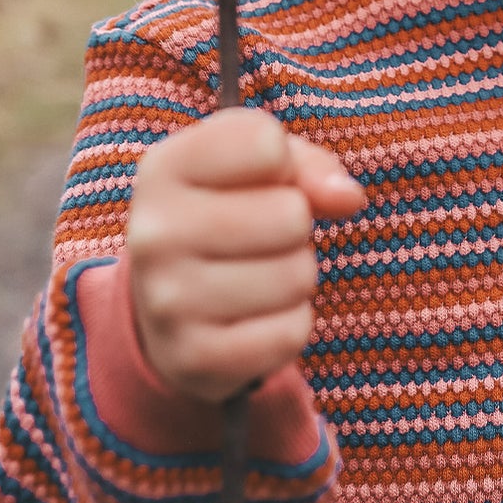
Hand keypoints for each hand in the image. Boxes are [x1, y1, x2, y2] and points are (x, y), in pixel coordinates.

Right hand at [127, 107, 366, 401]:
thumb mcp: (258, 169)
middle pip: (291, 215)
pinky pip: (291, 333)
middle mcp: (154, 233)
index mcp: (163, 168)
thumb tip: (348, 197)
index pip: (265, 144)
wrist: (165, 303)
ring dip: (295, 275)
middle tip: (262, 236)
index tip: (257, 180)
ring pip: (296, 276)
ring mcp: (168, 300)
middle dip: (296, 224)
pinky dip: (289, 324)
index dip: (282, 162)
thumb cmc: (227, 213)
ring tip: (257, 273)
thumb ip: (310, 166)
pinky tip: (253, 316)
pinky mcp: (193, 358)